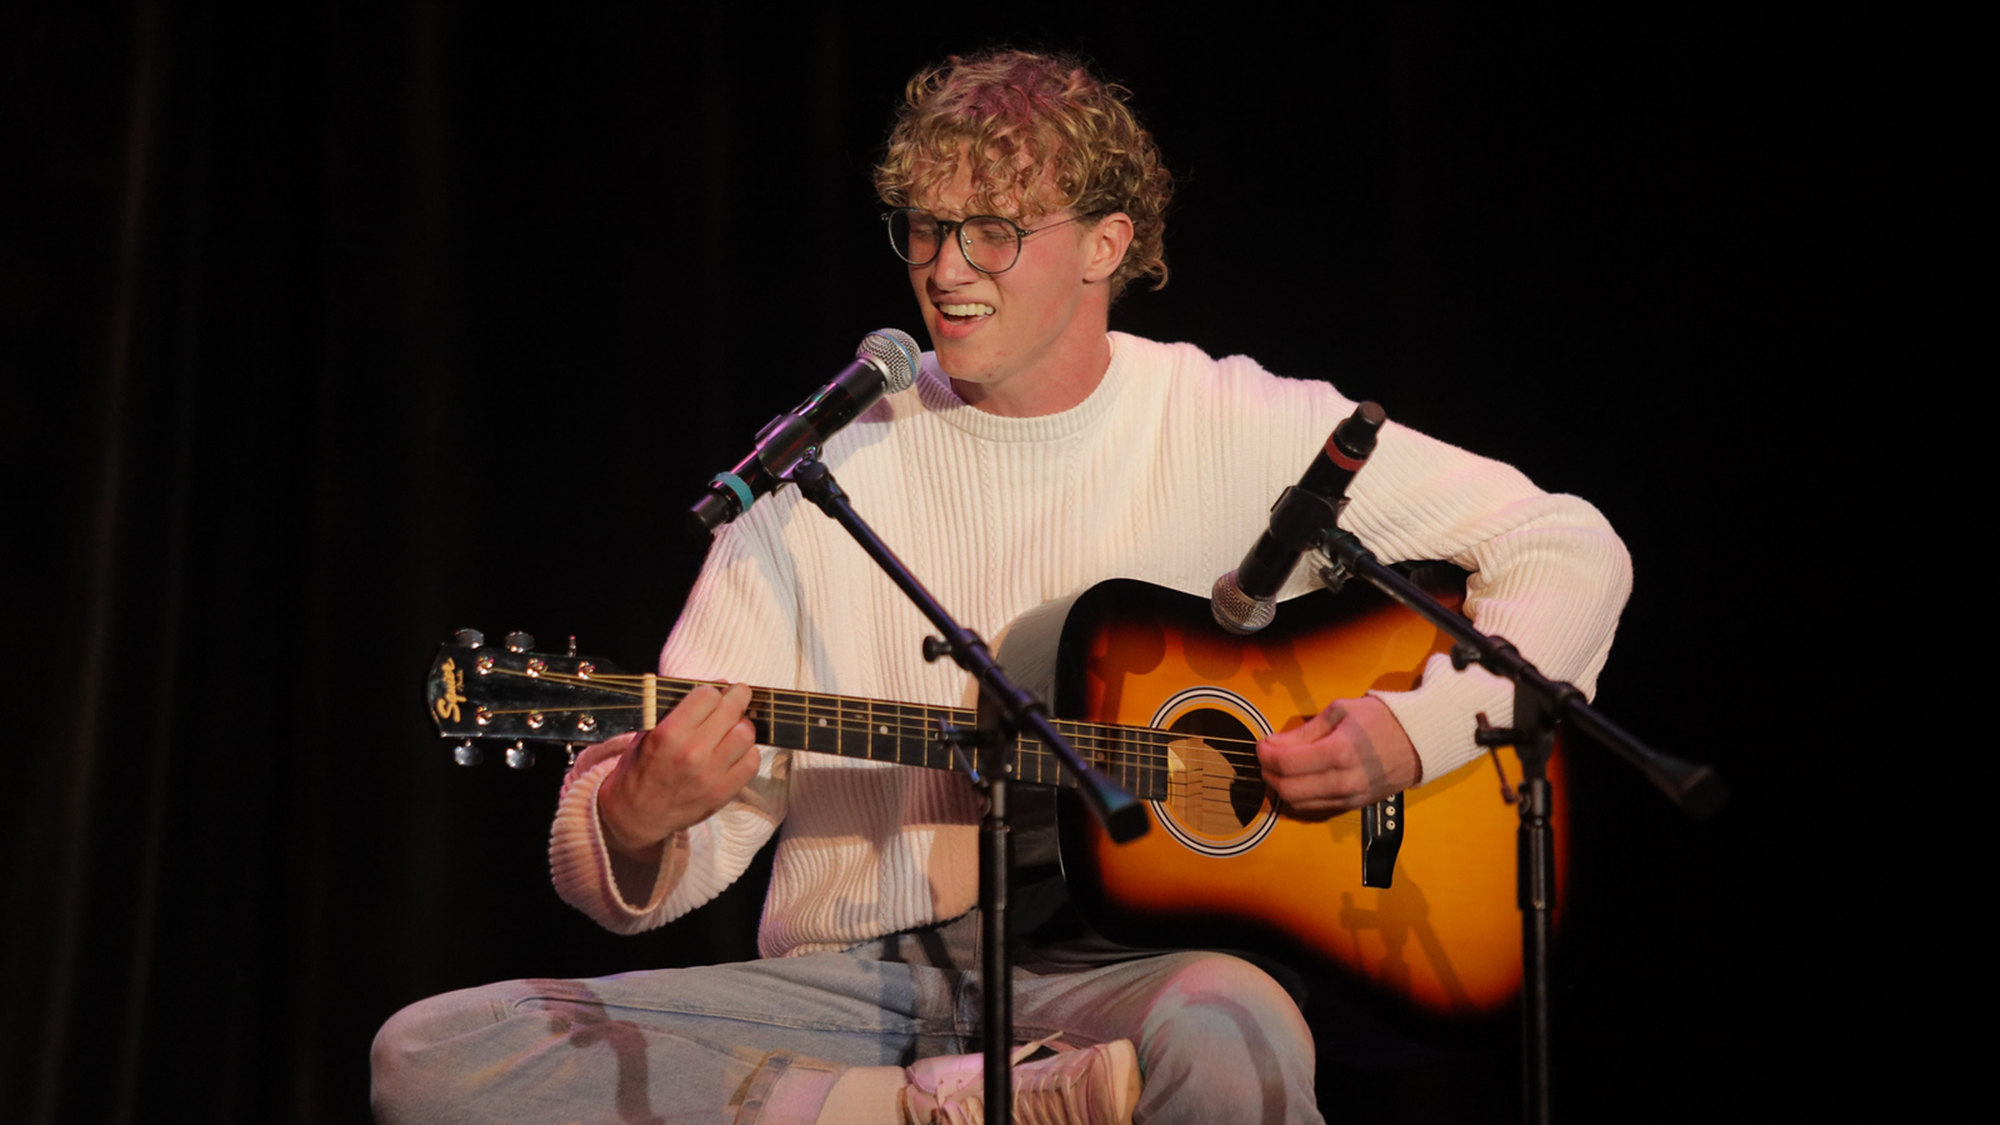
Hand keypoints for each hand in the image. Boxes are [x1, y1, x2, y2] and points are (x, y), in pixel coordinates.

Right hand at [596, 682, 758, 859]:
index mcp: (668, 734)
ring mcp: (711, 775)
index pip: (708, 695)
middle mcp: (692, 753)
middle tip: (736, 697)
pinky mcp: (723, 793)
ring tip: (733, 727)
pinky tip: (735, 752)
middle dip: (737, 698)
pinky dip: (747, 752)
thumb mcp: (648, 732)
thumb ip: (681, 708)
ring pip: (746, 734)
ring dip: (742, 726)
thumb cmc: (639, 769)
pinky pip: (752, 762)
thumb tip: (720, 685)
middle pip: (733, 711)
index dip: (711, 691)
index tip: (712, 695)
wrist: (636, 815)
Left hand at [1257, 695, 1420, 819]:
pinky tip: (1298, 778)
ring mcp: (1350, 797)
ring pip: (1299, 802)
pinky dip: (1299, 795)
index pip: (1287, 763)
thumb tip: (1273, 743)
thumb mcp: (1341, 711)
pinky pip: (1316, 806)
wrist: (1420, 742)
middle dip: (1268, 773)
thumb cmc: (1382, 719)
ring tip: (1279, 767)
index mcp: (1340, 751)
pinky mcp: (1354, 805)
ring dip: (1281, 786)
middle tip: (1266, 757)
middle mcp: (1344, 780)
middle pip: (1288, 788)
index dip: (1265, 754)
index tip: (1261, 744)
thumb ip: (1305, 731)